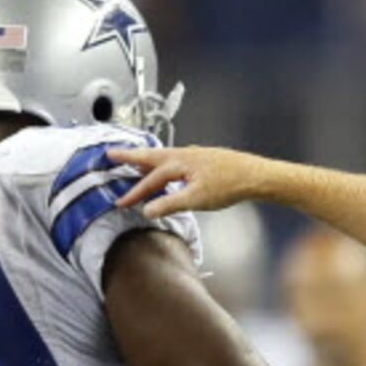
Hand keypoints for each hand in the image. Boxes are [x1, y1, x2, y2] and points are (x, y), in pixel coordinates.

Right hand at [109, 144, 280, 219]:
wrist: (255, 175)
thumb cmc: (229, 185)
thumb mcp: (196, 199)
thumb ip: (170, 204)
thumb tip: (147, 210)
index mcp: (178, 163)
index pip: (150, 180)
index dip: (134, 192)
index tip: (119, 202)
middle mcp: (183, 154)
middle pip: (150, 156)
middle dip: (130, 157)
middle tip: (111, 154)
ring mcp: (193, 155)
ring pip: (163, 156)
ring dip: (146, 159)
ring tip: (134, 161)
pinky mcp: (203, 159)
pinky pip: (175, 158)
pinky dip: (164, 162)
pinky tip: (169, 168)